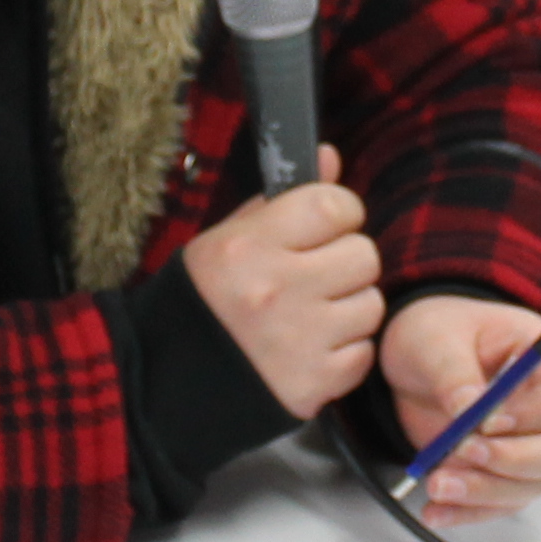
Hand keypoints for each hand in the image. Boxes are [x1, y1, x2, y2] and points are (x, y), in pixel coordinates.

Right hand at [178, 148, 380, 420]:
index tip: (326, 226)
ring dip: (349, 308)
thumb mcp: (227, 238)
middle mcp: (275, 291)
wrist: (169, 381)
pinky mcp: (313, 383)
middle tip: (316, 275)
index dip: (340, 212)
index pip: (334, 206)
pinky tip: (310, 348)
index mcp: (248, 247)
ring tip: (312, 315)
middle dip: (345, 262)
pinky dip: (344, 352)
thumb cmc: (205, 301)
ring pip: (371, 305)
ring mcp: (297, 341)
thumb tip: (329, 158)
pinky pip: (363, 353)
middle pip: (364, 255)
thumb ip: (281, 200)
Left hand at [380, 294, 540, 527]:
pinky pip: (499, 503)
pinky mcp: (506, 475)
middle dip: (514, 461)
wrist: (415, 362)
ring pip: (532, 485)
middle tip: (463, 452)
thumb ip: (454, 372)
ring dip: (486, 491)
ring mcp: (534, 448)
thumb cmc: (440, 334)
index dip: (535, 416)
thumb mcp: (437, 340)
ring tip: (437, 483)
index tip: (487, 422)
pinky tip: (436, 510)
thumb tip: (468, 407)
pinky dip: (468, 512)